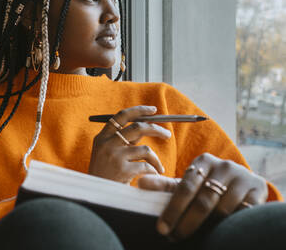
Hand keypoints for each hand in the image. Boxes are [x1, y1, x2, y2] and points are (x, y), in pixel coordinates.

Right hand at [88, 105, 170, 182]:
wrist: (97, 195)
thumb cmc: (106, 174)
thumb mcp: (107, 152)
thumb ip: (123, 139)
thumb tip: (146, 124)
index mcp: (102, 137)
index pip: (121, 116)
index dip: (139, 110)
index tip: (153, 110)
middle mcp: (107, 144)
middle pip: (137, 127)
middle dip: (156, 129)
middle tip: (167, 134)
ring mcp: (114, 156)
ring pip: (145, 149)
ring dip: (156, 159)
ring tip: (158, 167)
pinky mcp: (122, 170)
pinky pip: (146, 166)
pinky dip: (153, 170)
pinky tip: (153, 175)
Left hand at [138, 153, 267, 239]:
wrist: (243, 184)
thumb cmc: (208, 185)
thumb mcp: (188, 183)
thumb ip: (164, 184)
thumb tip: (140, 183)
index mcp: (203, 161)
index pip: (184, 187)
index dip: (172, 209)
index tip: (162, 228)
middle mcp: (224, 166)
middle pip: (202, 200)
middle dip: (185, 222)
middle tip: (173, 237)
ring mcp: (242, 178)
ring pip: (221, 209)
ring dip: (206, 226)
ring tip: (192, 235)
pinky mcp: (258, 191)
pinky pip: (241, 213)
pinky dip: (227, 224)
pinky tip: (216, 231)